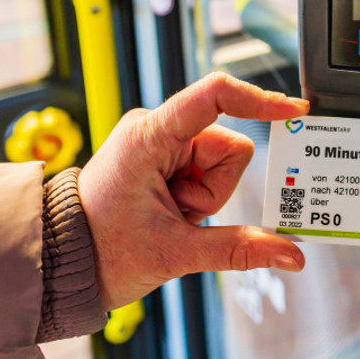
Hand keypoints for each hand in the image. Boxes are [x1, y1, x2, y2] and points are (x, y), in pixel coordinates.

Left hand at [78, 72, 308, 310]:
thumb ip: (239, 249)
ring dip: (208, 193)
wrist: (64, 262)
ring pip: (221, 158)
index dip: (259, 99)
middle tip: (183, 212)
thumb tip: (289, 254)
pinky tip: (175, 209)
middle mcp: (156, 127)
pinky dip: (201, 191)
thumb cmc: (102, 250)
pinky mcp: (165, 152)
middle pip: (228, 143)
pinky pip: (207, 164)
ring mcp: (161, 139)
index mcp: (150, 136)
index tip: (294, 111)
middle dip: (216, 187)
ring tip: (174, 214)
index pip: (215, 96)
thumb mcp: (176, 252)